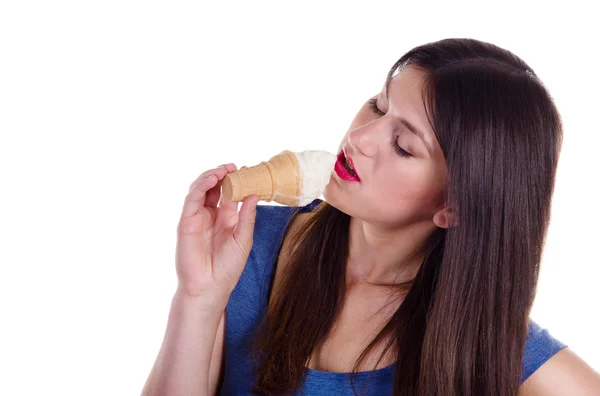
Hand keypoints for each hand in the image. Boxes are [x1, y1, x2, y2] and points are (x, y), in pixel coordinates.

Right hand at [175, 163, 259, 297]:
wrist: (210, 287)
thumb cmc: (228, 268)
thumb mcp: (244, 239)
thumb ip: (247, 216)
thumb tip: (255, 194)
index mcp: (225, 217)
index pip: (229, 193)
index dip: (237, 180)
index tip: (247, 170)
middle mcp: (210, 214)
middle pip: (214, 187)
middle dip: (223, 174)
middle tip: (234, 167)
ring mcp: (197, 217)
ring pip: (201, 189)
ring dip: (211, 176)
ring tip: (224, 170)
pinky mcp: (186, 222)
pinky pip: (192, 199)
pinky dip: (200, 187)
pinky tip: (212, 180)